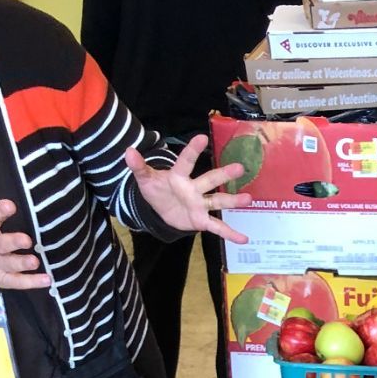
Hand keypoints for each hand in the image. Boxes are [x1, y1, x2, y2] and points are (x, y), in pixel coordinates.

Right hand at [0, 176, 51, 289]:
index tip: (10, 205)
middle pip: (0, 244)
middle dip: (13, 242)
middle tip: (27, 240)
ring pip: (9, 265)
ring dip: (22, 264)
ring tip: (36, 262)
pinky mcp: (1, 278)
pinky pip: (16, 282)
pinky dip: (31, 282)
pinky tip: (47, 280)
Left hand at [124, 134, 248, 244]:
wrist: (162, 210)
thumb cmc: (156, 190)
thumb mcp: (144, 180)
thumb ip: (139, 167)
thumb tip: (128, 152)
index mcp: (179, 176)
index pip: (186, 161)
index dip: (193, 150)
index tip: (203, 138)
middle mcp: (193, 188)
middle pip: (209, 180)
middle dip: (224, 174)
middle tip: (239, 167)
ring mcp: (200, 204)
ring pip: (218, 201)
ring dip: (233, 201)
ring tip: (248, 199)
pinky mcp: (201, 220)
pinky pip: (217, 227)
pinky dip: (230, 233)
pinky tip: (244, 239)